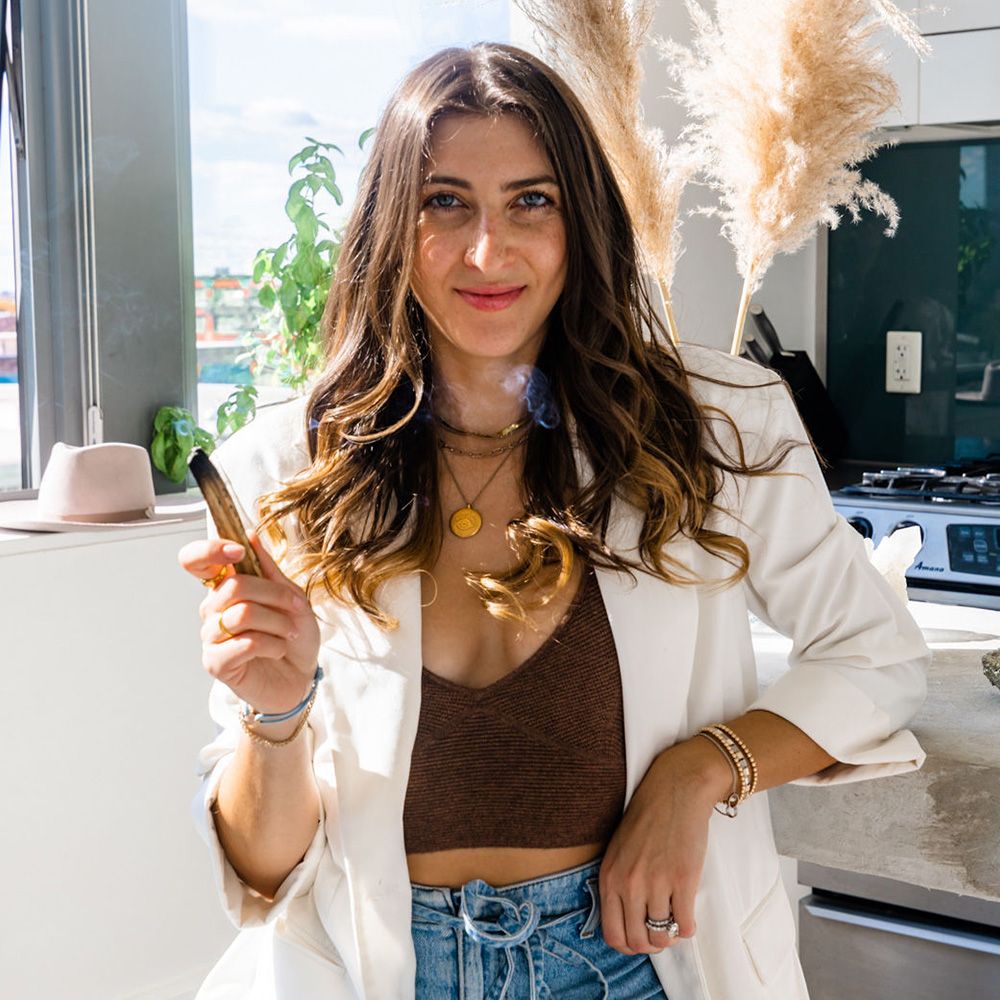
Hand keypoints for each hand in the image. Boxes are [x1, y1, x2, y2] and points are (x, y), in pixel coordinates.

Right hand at [178, 527, 320, 713]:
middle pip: (234, 586)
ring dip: (278, 622)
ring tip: (289, 633)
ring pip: (242, 614)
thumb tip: (250, 535)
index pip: (195, 561)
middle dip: (276, 595)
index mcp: (226, 588)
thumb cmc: (294, 637)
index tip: (238, 550)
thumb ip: (270, 570)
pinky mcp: (216, 663)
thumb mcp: (292, 597)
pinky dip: (272, 644)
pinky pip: (244, 643)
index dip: (210, 550)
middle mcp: (212, 610)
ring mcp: (211, 637)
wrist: (303, 678)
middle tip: (296, 609)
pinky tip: (278, 650)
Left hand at [598, 740, 727, 954]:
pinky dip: (689, 927)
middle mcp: (629, 884)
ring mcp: (656, 883)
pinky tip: (688, 913)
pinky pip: (686, 926)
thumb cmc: (647, 820)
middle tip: (661, 931)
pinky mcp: (683, 880)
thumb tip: (627, 923)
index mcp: (609, 877)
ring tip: (675, 919)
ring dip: (671, 935)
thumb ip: (618, 884)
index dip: (629, 944)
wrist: (674, 791)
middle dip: (652, 943)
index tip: (641, 936)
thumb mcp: (618, 851)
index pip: (613, 935)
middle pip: (638, 942)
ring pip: (663, 936)